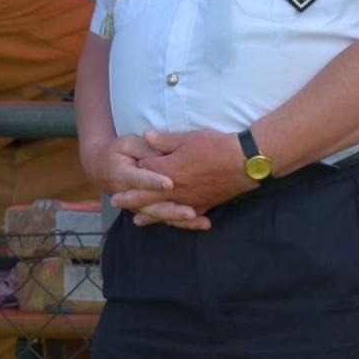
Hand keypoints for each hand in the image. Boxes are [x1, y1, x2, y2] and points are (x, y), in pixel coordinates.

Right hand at [79, 133, 206, 228]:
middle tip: (190, 212)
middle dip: (172, 210)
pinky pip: (168, 218)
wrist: (103, 169)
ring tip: (199, 220)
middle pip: (153, 206)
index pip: (140, 180)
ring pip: (162, 216)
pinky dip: (185, 223)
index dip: (154, 182)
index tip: (169, 184)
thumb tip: (161, 151)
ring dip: (181, 219)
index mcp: (124, 176)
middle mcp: (132, 196)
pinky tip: (203, 223)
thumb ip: (144, 148)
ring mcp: (142, 206)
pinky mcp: (151, 209)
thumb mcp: (126, 144)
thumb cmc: (117, 153)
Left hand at [129, 128, 255, 215]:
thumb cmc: (216, 146)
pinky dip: (176, 220)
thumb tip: (146, 136)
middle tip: (114, 202)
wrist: (244, 163)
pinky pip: (185, 216)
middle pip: (147, 195)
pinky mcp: (203, 206)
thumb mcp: (188, 137)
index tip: (125, 167)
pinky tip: (172, 222)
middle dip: (131, 199)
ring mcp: (189, 200)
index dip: (135, 167)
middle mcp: (175, 189)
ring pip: (164, 210)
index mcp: (169, 169)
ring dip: (149, 215)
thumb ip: (165, 140)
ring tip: (136, 221)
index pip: (146, 170)